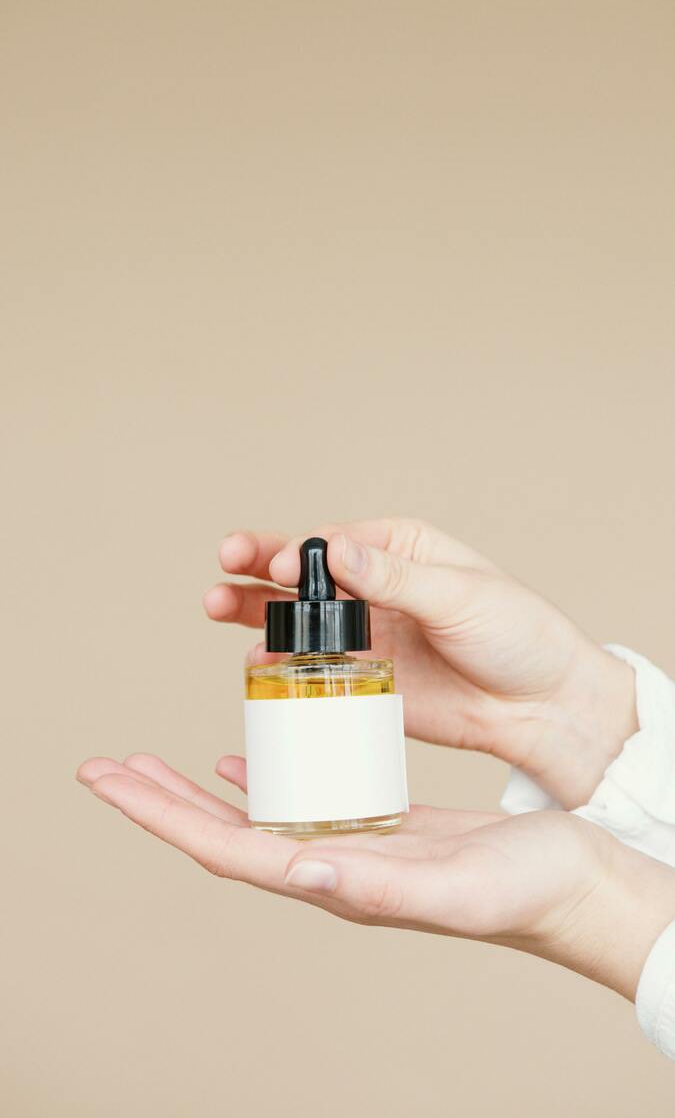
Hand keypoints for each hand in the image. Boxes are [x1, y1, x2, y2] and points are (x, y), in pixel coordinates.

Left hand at [76, 752, 674, 1001]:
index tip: (111, 779)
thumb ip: (375, 886)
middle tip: (109, 766)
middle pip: (224, 834)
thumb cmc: (527, 890)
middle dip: (160, 802)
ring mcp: (352, 851)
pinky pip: (300, 803)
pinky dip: (261, 782)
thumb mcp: (453, 885)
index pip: (227, 850)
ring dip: (198, 794)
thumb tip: (297, 872)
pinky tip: (245, 765)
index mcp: (338, 884)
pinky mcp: (378, 830)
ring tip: (157, 765)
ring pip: (254, 819)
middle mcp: (332, 871)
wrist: (574, 884)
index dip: (163, 816)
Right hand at [203, 519, 636, 807]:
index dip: (300, 549)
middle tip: (226, 563)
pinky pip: (311, 669)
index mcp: (400, 550)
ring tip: (217, 605)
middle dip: (259, 565)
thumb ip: (397, 578)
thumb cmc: (518, 636)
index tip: (280, 565)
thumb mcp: (462, 597)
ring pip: (295, 618)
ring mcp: (364, 634)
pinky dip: (279, 666)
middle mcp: (374, 587)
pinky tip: (256, 663)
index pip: (335, 542)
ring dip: (254, 611)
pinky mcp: (362, 680)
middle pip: (303, 572)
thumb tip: (337, 551)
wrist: (542, 709)